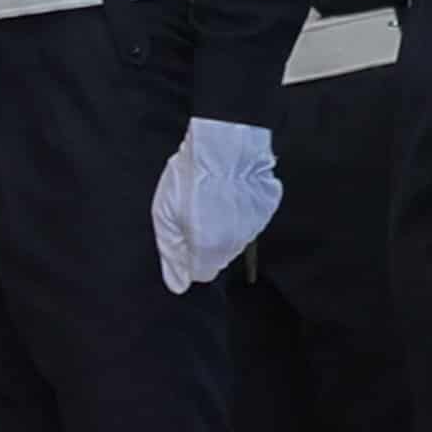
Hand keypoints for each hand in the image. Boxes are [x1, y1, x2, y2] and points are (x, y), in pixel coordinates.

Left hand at [153, 116, 281, 290]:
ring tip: (211, 196)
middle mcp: (234, 245)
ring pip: (235, 238)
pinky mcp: (266, 209)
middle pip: (218, 256)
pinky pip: (250, 218)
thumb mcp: (164, 215)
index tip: (183, 235)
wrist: (223, 145)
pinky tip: (229, 191)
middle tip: (194, 210)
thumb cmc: (189, 177)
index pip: (201, 273)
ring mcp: (254, 227)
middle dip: (205, 240)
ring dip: (223, 225)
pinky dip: (240, 209)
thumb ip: (172, 254)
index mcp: (208, 250)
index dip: (189, 256)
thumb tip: (177, 285)